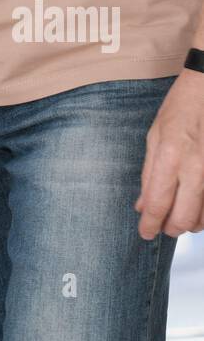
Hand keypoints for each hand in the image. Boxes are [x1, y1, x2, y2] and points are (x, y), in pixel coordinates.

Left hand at [134, 69, 203, 238]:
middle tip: (163, 226)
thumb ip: (149, 174)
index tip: (145, 233)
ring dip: (190, 223)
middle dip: (171, 228)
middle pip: (184, 219)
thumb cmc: (182, 107)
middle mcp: (196, 168)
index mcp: (170, 156)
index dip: (150, 225)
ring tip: (180, 214)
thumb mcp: (155, 136)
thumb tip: (142, 205)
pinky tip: (197, 204)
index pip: (158, 204)